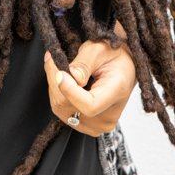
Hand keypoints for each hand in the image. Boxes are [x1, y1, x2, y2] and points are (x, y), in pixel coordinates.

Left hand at [44, 22, 136, 136]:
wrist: (122, 66)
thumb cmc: (112, 54)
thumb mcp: (99, 49)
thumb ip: (84, 63)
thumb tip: (71, 76)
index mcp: (116, 93)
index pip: (89, 105)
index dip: (69, 90)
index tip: (59, 72)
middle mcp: (108, 116)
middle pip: (70, 106)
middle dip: (55, 80)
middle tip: (52, 58)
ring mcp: (98, 125)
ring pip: (61, 109)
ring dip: (54, 87)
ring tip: (58, 67)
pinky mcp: (87, 126)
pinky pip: (62, 111)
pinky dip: (57, 94)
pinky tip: (63, 80)